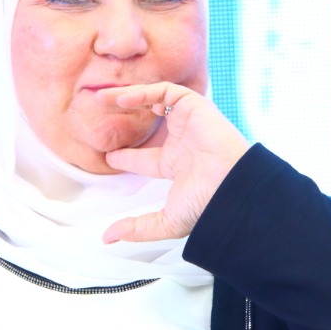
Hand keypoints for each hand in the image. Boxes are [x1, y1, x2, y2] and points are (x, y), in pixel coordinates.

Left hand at [100, 82, 249, 242]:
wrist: (231, 187)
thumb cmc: (206, 204)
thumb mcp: (165, 221)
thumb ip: (136, 228)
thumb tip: (108, 237)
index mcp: (177, 165)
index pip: (147, 158)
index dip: (126, 156)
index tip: (108, 157)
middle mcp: (182, 142)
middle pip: (148, 124)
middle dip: (126, 116)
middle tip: (99, 110)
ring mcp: (188, 123)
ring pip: (155, 101)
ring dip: (129, 95)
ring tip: (101, 97)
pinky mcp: (195, 107)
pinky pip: (166, 91)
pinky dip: (144, 91)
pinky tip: (122, 98)